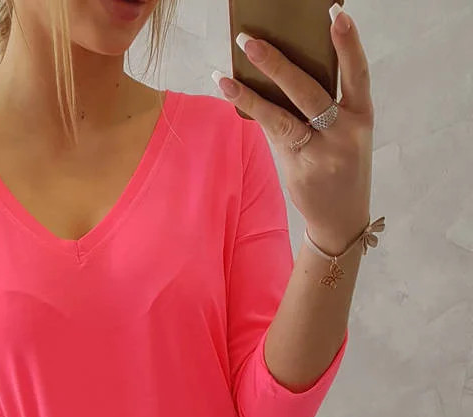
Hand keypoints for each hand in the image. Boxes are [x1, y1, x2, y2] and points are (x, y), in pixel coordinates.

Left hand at [215, 6, 373, 253]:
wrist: (341, 220)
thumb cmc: (342, 167)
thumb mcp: (348, 134)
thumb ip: (327, 105)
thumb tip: (284, 69)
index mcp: (363, 117)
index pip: (359, 74)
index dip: (349, 44)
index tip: (336, 15)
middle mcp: (345, 133)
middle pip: (310, 92)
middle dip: (280, 64)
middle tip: (252, 40)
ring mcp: (322, 153)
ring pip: (284, 114)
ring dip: (255, 87)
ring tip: (230, 68)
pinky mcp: (299, 168)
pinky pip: (272, 132)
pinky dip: (251, 108)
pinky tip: (230, 90)